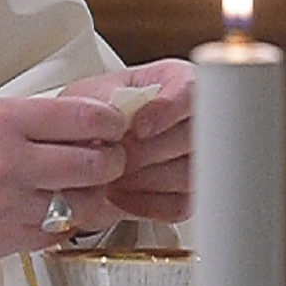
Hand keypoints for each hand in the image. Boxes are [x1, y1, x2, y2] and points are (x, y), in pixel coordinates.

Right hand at [0, 95, 129, 257]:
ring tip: (85, 185)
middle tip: (109, 157)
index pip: (85, 120)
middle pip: (93, 166)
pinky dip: (64, 221)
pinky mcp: (5, 239)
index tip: (114, 126)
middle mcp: (11, 165)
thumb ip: (37, 120)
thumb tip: (89, 127)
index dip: (111, 123)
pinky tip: (54, 206)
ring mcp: (9, 207)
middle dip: (111, 161)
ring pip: (82, 206)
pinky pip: (56, 233)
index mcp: (5, 123)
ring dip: (92, 195)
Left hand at [60, 59, 192, 224]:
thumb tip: (119, 119)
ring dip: (143, 179)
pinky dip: (147, 203)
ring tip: (112, 174)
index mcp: (180, 81)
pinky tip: (122, 193)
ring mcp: (199, 157)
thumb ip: (108, 102)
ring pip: (188, 175)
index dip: (167, 112)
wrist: (86, 144)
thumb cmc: (94, 111)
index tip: (139, 128)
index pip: (190, 91)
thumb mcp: (93, 95)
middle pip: (193, 138)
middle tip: (116, 155)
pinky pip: (181, 205)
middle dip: (147, 152)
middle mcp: (197, 118)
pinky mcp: (190, 192)